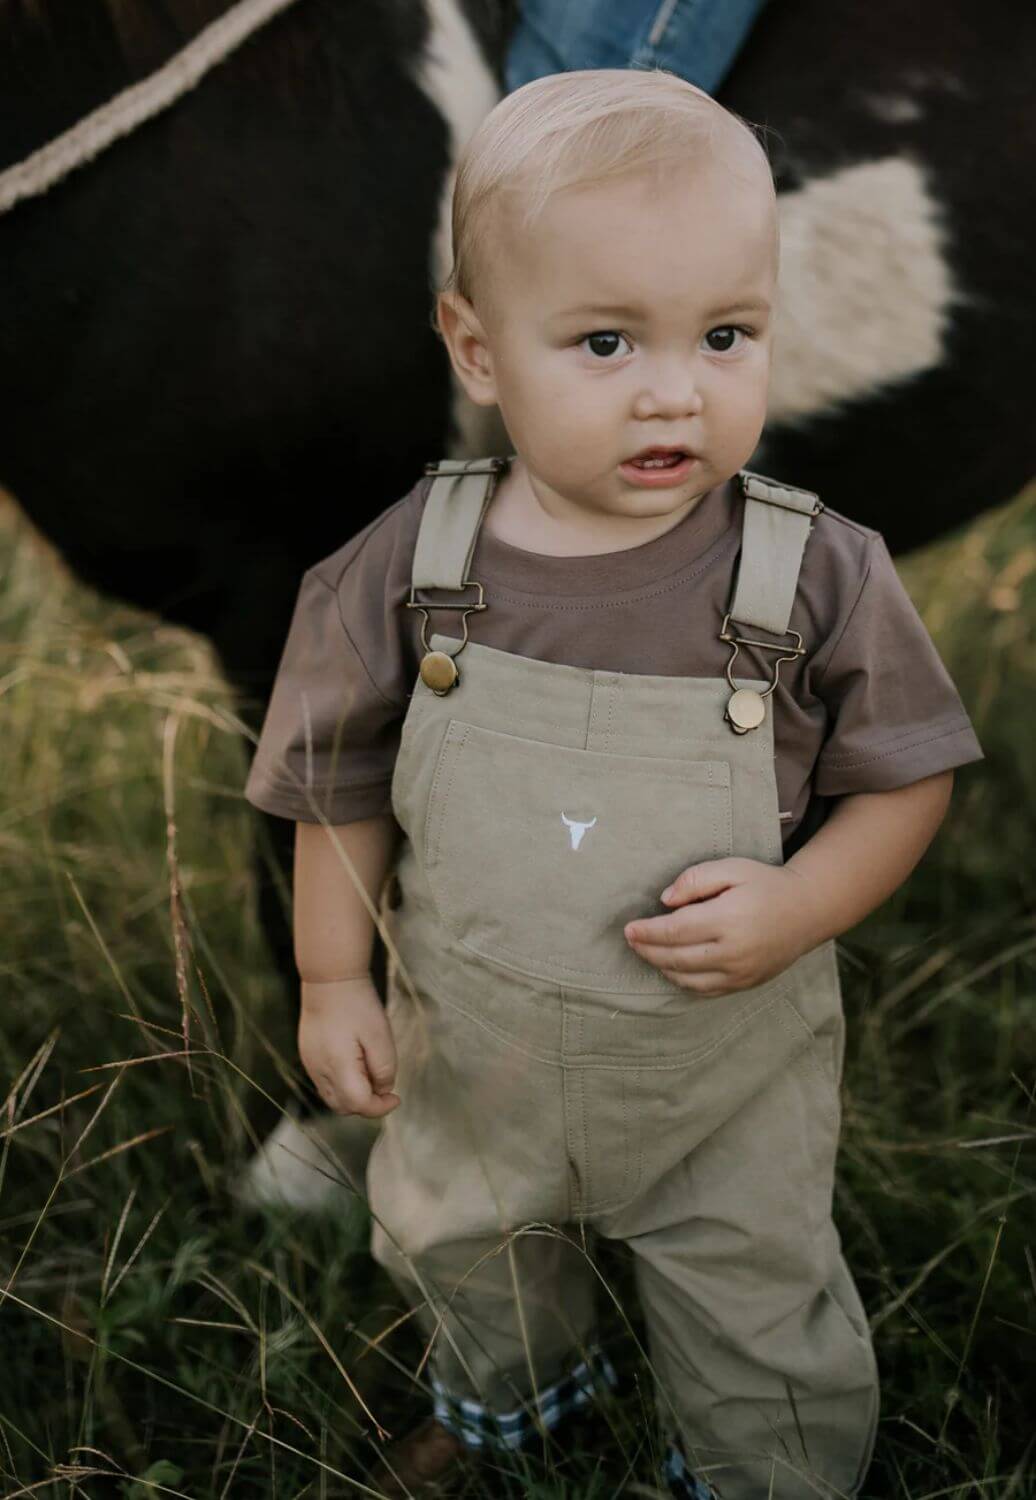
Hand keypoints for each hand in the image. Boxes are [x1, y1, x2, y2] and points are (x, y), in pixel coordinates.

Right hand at [298, 975, 399, 1116]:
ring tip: (371, 1073)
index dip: (380, 1108)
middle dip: (367, 1104)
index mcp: (337, 1066)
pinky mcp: (307, 1055)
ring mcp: (310, 1064)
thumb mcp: (380, 1036)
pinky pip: (325, 1082)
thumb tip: (383, 1089)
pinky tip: (356, 1063)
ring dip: (354, 1096)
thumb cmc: (358, 1004)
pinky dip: (342, 1084)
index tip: (396, 1098)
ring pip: (332, 1097)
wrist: (329, 978)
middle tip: (385, 1086)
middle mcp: (318, 1070)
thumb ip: (384, 1068)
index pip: (358, 1105)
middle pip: (343, 1107)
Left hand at [623, 858, 817, 997]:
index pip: (675, 930)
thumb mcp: (732, 868)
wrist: (807, 910)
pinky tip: (672, 968)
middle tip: (631, 941)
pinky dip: (683, 981)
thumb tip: (665, 900)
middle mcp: (733, 952)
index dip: (648, 932)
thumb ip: (696, 879)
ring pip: (688, 979)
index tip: (629, 929)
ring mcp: (740, 972)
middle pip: (676, 957)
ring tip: (647, 952)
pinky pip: (705, 990)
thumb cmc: (766, 884)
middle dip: (648, 950)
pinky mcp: (745, 984)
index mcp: (728, 919)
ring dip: (661, 967)